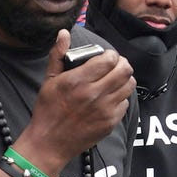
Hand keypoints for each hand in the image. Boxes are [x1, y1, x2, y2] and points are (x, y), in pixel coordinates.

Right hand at [17, 30, 133, 161]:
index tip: (106, 57)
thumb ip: (58, 55)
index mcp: (78, 81)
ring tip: (114, 80)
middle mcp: (94, 94)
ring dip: (124, 79)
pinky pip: (125, 103)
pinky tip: (110, 98)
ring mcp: (105, 110)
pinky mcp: (110, 122)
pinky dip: (120, 98)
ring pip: (129, 85)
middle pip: (125, 70)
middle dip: (122, 64)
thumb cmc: (48, 110)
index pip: (109, 59)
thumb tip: (64, 33)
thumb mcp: (49, 80)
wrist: (49, 143)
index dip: (111, 55)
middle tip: (115, 65)